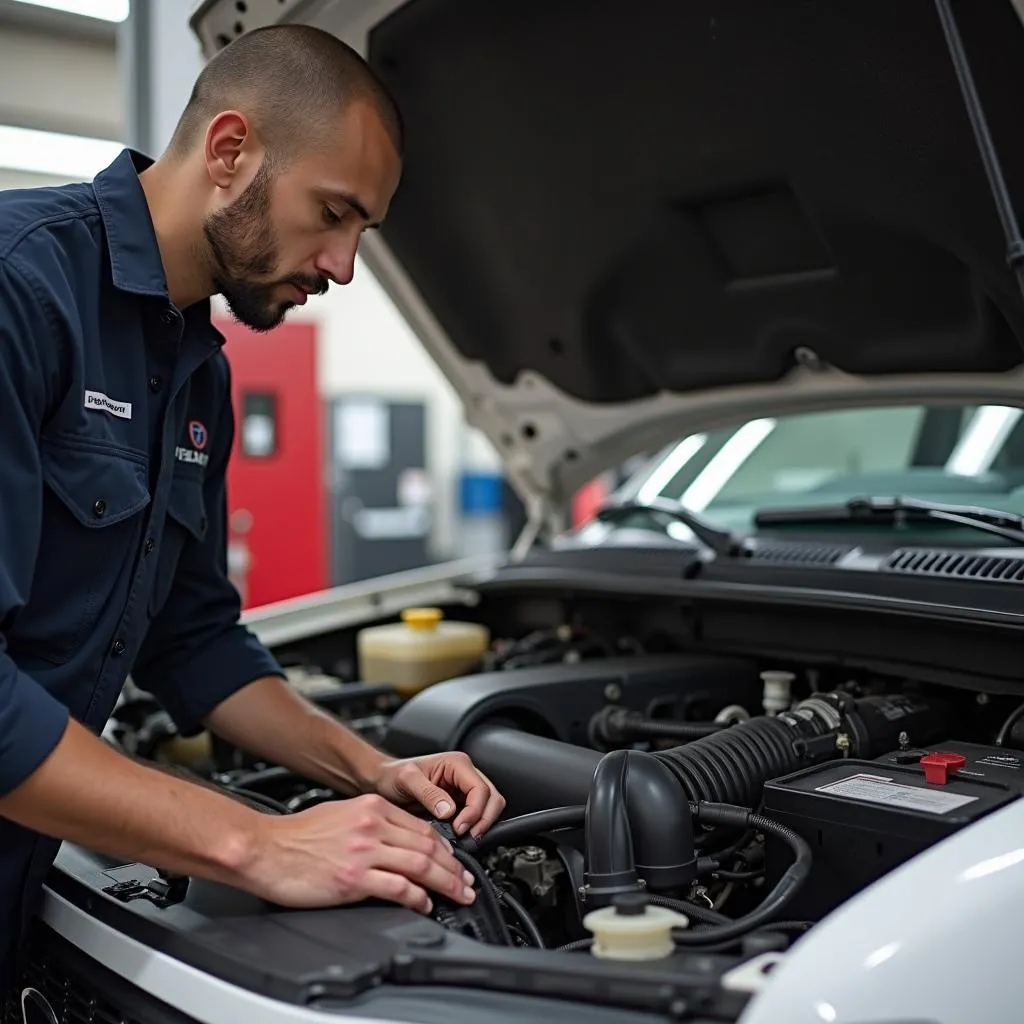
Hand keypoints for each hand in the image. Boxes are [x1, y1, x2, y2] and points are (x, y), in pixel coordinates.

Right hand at [239, 794, 477, 913]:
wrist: (265, 848)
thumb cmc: (296, 835)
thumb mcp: (341, 814)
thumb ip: (372, 823)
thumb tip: (397, 840)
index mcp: (372, 808)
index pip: (422, 827)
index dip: (446, 847)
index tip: (456, 861)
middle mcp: (372, 826)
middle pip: (428, 845)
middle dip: (454, 867)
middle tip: (468, 882)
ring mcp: (364, 852)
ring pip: (420, 865)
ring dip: (446, 882)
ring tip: (459, 894)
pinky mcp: (354, 878)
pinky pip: (398, 888)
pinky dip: (418, 897)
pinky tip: (426, 904)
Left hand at [370, 752, 505, 838]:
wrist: (382, 781)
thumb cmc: (392, 776)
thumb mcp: (407, 780)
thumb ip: (428, 793)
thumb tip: (449, 810)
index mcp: (457, 764)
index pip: (481, 789)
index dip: (475, 811)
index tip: (460, 827)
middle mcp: (465, 775)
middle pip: (492, 798)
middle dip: (484, 819)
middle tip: (468, 836)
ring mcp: (464, 790)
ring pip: (489, 808)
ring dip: (481, 824)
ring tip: (464, 838)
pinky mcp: (460, 804)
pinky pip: (477, 816)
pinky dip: (474, 827)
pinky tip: (460, 836)